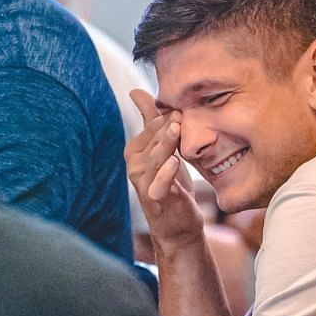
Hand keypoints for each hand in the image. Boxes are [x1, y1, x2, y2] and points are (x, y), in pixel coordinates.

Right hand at [124, 89, 202, 249]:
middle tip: (180, 113)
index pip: (149, 128)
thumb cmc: (171, 183)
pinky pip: (158, 184)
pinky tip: (174, 162)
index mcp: (134, 151)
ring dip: (165, 143)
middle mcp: (134, 165)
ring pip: (154, 159)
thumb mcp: (163, 149)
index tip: (180, 106)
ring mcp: (143, 183)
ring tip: (176, 128)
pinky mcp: (156, 199)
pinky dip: (165, 174)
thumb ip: (150, 120)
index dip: (163, 116)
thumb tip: (135, 91)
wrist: (178, 224)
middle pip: (151, 141)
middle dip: (164, 126)